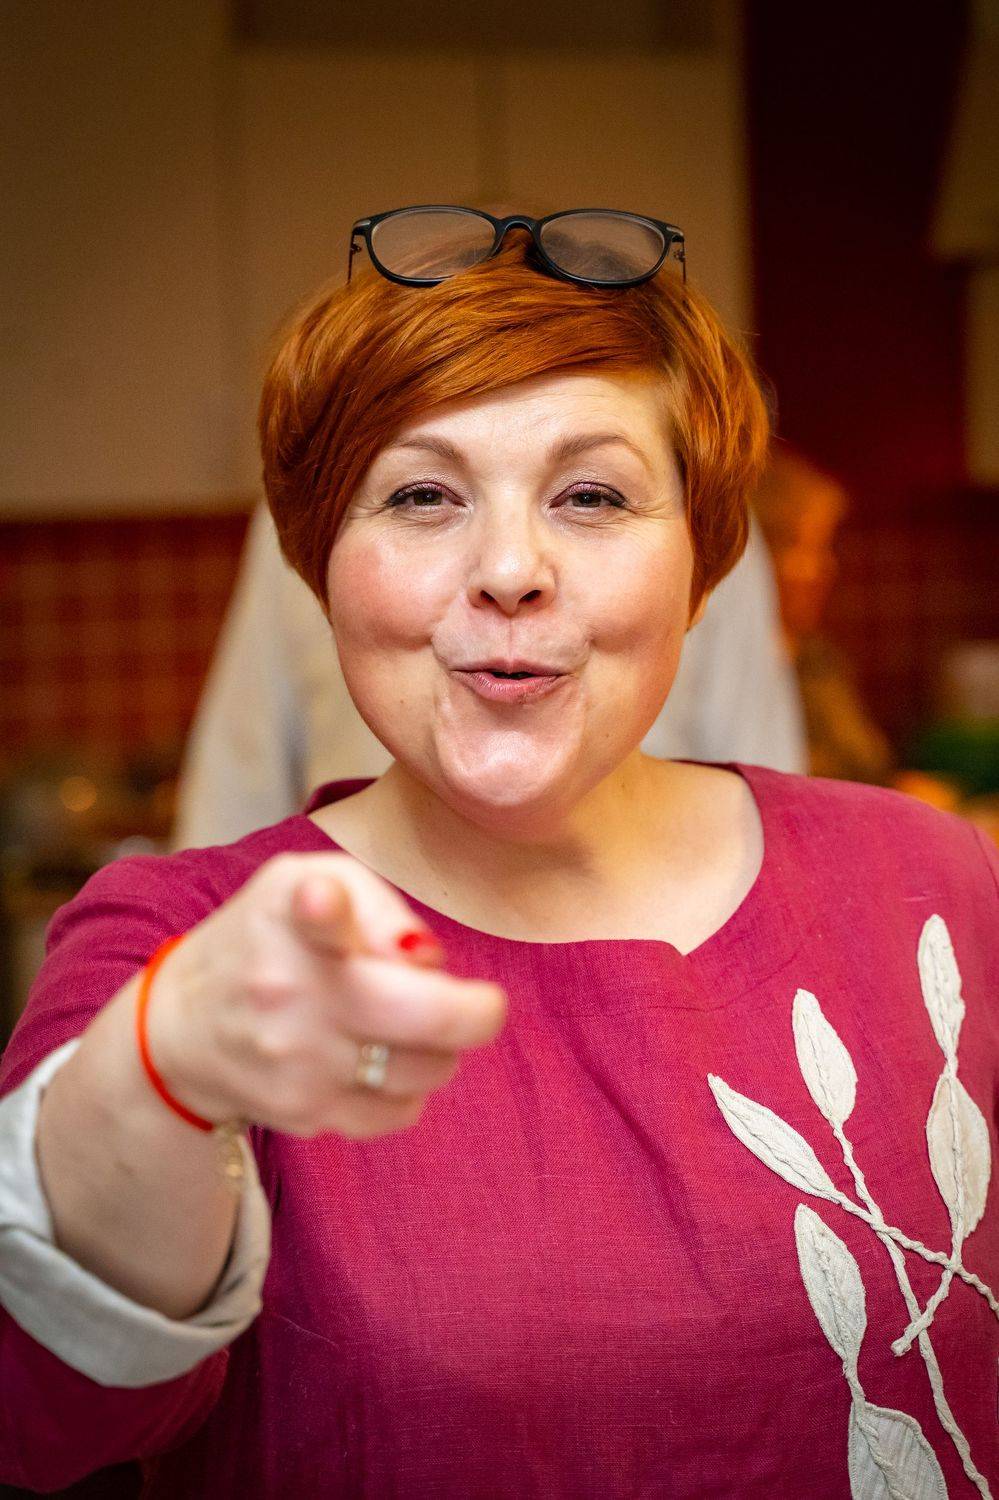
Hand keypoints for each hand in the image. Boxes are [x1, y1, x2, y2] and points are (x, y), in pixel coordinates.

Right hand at [144, 853, 506, 1138]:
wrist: (180, 1026)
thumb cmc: (268, 938)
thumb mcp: (307, 881)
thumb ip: (376, 903)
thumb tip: (428, 958)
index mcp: (296, 919)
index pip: (314, 911)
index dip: (324, 906)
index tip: (319, 901)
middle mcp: (294, 993)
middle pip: (426, 1018)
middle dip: (476, 1013)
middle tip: (481, 1005)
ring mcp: (299, 1062)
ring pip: (427, 1070)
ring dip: (438, 1049)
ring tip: (408, 1027)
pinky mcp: (303, 1113)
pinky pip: (399, 1113)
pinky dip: (407, 1089)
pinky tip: (379, 1062)